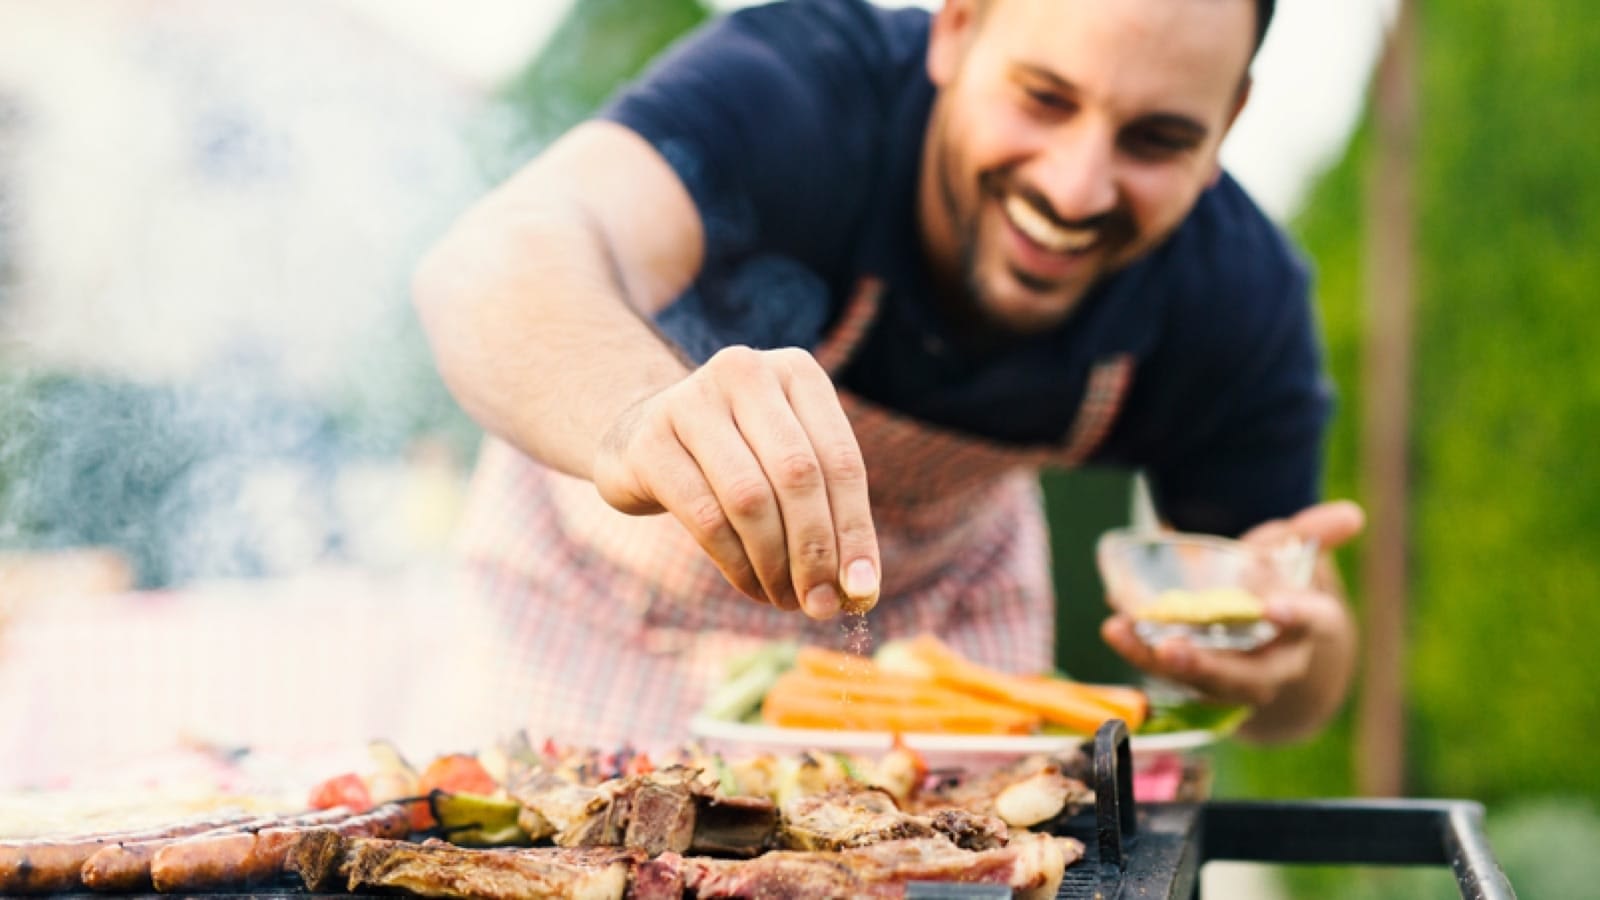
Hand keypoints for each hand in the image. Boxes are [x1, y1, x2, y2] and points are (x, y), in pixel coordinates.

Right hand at [592, 345, 880, 618]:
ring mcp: (691, 401)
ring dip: (775, 564)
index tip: (862, 590)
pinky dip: (736, 563)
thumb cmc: (736, 457)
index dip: (855, 530)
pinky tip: (751, 585)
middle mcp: (745, 371)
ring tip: (785, 599)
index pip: (841, 459)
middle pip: (798, 476)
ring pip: (751, 499)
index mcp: (796, 371)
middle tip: (821, 605)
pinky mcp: (650, 442)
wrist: (640, 437)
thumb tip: (860, 590)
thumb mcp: (787, 466)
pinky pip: (706, 517)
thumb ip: (828, 515)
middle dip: (815, 552)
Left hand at [1101, 501, 1364, 710]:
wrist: (1270, 640)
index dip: (1295, 616)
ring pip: (1201, 682)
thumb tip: (1351, 514)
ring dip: (1158, 661)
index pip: (1311, 623)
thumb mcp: (1296, 556)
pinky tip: (1114, 627)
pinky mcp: (1198, 680)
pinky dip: (1140, 650)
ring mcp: (1235, 679)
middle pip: (1247, 677)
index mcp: (1308, 627)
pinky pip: (1169, 672)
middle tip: (1173, 649)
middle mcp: (1274, 663)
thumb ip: (1312, 534)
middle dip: (1210, 666)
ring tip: (1122, 632)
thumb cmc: (1281, 587)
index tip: (1274, 607)